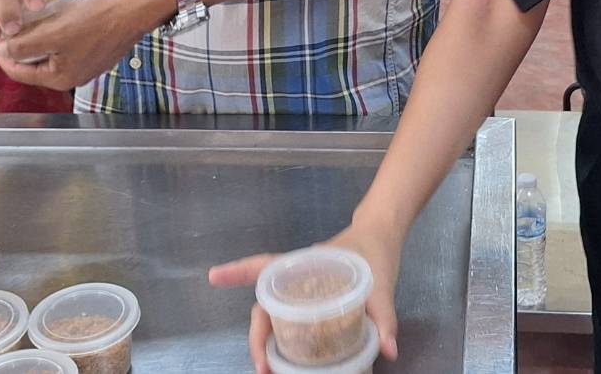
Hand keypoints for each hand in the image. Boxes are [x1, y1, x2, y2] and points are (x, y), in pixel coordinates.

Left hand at [0, 0, 175, 89]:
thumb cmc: (97, 22)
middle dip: (24, 42)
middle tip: (19, 22)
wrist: (132, 12)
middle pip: (33, 62)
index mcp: (59, 79)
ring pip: (48, 52)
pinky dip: (56, 32)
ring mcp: (82, 66)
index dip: (4, 52)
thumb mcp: (53, 32)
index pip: (18, 71)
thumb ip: (24, 45)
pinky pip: (64, 45)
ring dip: (40, 35)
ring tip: (38, 16)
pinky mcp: (91, 52)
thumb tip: (4, 50)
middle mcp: (70, 77)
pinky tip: (58, 16)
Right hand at [208, 222, 402, 373]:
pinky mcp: (314, 306)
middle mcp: (297, 281)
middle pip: (264, 308)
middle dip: (257, 338)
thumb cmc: (374, 254)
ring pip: (274, 319)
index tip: (212, 277)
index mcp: (303, 266)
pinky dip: (285, 344)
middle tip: (262, 367)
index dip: (237, 271)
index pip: (263, 267)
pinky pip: (291, 325)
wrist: (384, 239)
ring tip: (271, 371)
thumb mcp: (380, 284)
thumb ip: (384, 317)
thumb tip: (388, 351)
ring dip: (268, 344)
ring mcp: (303, 294)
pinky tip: (289, 363)